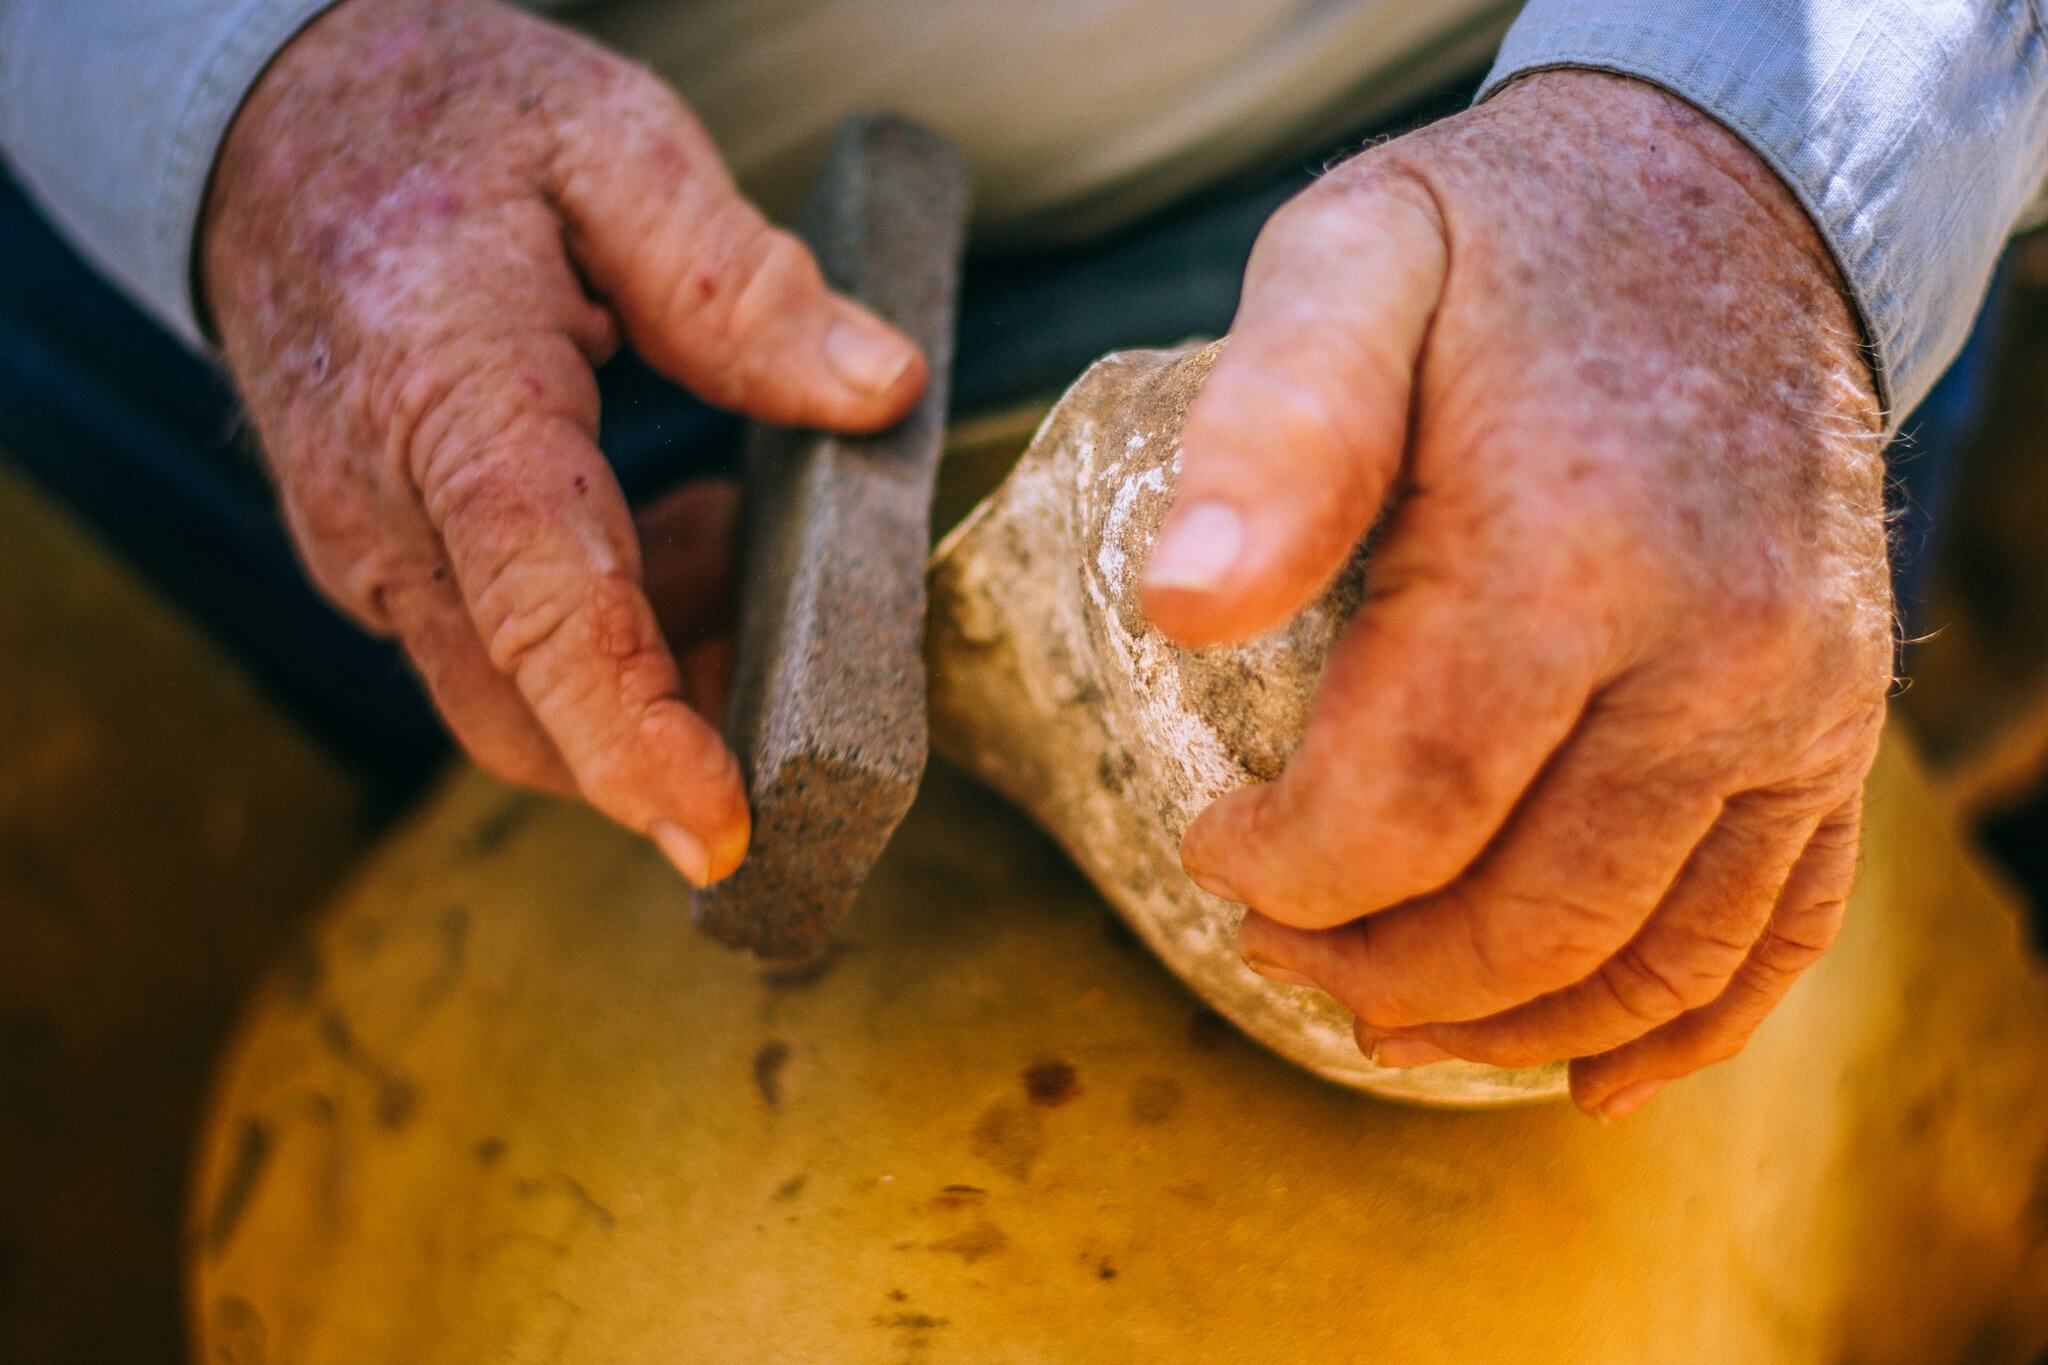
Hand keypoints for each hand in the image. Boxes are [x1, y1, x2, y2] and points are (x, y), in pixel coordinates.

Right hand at [201, 0, 924, 885]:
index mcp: (448, 396)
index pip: (539, 608)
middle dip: (671, 745)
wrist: (269, 125)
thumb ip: (739, 279)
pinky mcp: (386, 561)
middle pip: (525, 704)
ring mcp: (371, 550)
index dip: (634, 736)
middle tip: (809, 698)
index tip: (722, 832)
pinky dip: (614, 632)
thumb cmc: (443, 121)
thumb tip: (877, 392)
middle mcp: (385, 507)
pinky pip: (504, 649)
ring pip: (518, 696)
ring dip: (655, 675)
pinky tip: (680, 532)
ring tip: (740, 542)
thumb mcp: (609, 143)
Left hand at [1140, 72, 1890, 1117]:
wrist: (1725, 207)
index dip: (1288, 868)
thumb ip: (1271, 427)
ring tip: (1380, 1013)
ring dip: (1501, 1022)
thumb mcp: (1357, 259)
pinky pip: (1783, 928)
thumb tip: (1180, 606)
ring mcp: (1801, 703)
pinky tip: (1586, 1073)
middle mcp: (1721, 651)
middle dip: (1374, 964)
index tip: (1210, 845)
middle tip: (1269, 939)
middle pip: (1530, 913)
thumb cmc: (1506, 248)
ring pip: (1652, 956)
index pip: (1410, 806)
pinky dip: (1685, 1026)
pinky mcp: (1839, 725)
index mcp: (1574, 551)